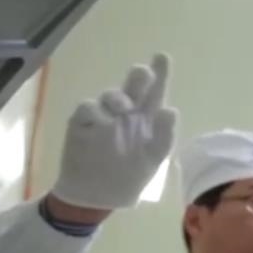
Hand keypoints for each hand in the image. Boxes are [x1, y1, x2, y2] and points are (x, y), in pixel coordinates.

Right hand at [50, 54, 177, 210]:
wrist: (98, 196)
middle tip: (144, 73)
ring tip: (124, 108)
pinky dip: (95, 111)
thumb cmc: (130, 175)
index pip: (155, 91)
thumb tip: (170, 110)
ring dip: (118, 97)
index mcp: (147, 117)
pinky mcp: (82, 123)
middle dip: (139, 76)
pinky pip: (87, 109)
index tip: (162, 57)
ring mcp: (103, 115)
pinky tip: (102, 121)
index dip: (160, 73)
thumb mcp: (154, 158)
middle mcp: (126, 111)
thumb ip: (164, 135)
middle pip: (133, 86)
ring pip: (111, 95)